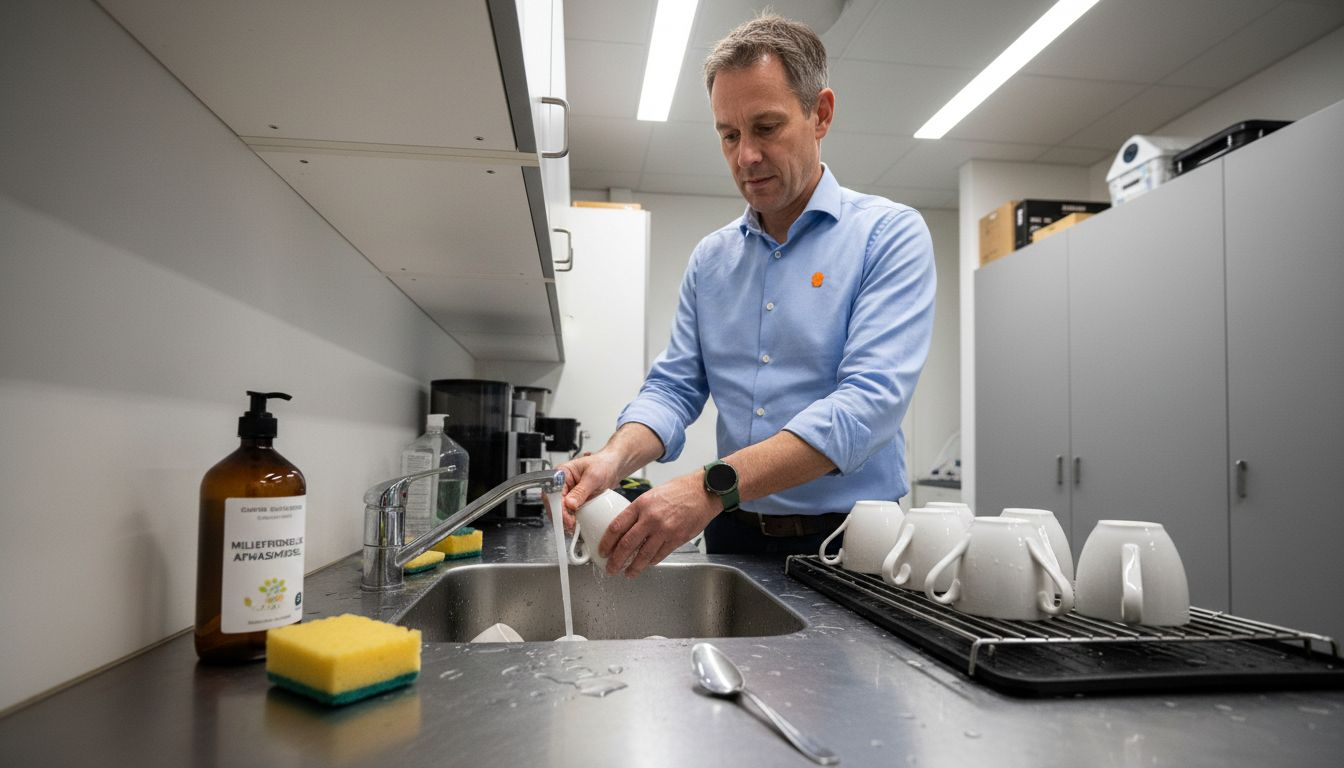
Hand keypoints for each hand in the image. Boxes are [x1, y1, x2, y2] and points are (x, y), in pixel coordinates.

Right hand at [553, 450, 624, 531]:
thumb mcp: (593, 477)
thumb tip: (570, 503)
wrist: (613, 467)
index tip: (565, 516)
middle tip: (570, 525)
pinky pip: (569, 511)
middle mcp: (562, 483)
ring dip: (565, 519)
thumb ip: (581, 491)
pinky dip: (571, 519)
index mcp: (562, 472)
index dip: (557, 505)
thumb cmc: (603, 464)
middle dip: (560, 515)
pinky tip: (576, 524)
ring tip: (573, 527)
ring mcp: (568, 492)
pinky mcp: (575, 500)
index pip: (553, 491)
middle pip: (554, 502)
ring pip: (560, 509)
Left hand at [598, 473, 718, 577]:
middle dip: (616, 560)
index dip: (607, 542)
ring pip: (643, 555)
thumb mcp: (652, 495)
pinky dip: (651, 562)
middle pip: (626, 545)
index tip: (602, 551)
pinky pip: (660, 555)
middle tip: (611, 568)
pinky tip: (646, 565)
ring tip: (627, 573)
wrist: (703, 491)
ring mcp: (665, 530)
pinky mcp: (677, 539)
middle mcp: (651, 518)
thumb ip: (638, 511)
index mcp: (641, 505)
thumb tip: (625, 527)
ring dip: (633, 567)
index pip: (616, 527)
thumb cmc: (679, 490)